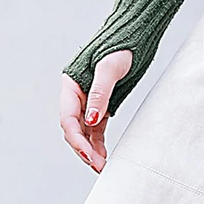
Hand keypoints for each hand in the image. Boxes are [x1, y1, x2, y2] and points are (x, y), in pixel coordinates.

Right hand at [59, 50, 132, 173]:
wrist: (135, 36)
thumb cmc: (121, 46)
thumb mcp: (109, 68)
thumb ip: (99, 94)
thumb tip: (91, 119)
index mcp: (71, 86)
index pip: (68, 119)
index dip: (76, 140)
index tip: (89, 155)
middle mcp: (77, 96)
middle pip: (74, 129)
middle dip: (83, 149)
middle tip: (98, 166)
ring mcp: (89, 103)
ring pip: (84, 133)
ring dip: (91, 151)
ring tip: (102, 167)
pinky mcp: (102, 106)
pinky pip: (96, 130)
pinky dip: (99, 144)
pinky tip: (104, 157)